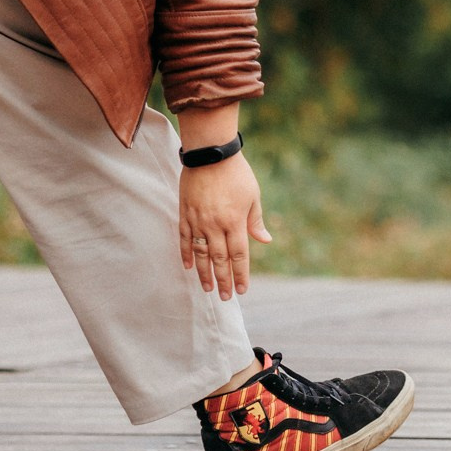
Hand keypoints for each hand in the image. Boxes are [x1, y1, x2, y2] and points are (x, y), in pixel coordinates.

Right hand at [178, 152, 270, 299]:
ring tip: (207, 289)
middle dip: (223, 280)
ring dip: (204, 273)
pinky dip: (186, 254)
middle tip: (225, 297)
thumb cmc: (236, 173)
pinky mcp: (185, 213)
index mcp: (235, 221)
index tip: (242, 290)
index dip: (241, 274)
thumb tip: (265, 241)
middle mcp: (216, 225)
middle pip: (220, 260)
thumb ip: (256, 220)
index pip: (239, 255)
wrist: (210, 152)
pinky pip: (184, 239)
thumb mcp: (253, 195)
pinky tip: (189, 267)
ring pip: (201, 254)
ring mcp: (198, 220)